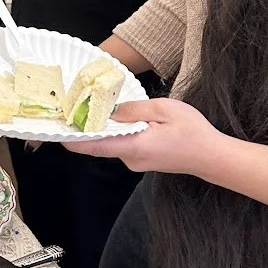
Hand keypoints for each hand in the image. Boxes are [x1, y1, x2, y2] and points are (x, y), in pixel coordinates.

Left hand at [63, 98, 224, 177]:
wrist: (212, 157)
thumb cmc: (193, 133)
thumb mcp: (165, 110)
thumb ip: (134, 109)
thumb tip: (112, 111)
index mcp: (134, 147)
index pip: (95, 146)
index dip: (73, 140)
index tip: (56, 131)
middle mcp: (131, 158)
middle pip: (101, 143)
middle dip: (88, 126)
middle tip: (75, 106)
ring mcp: (136, 161)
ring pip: (113, 142)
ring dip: (106, 127)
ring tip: (99, 107)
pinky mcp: (142, 158)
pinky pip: (124, 143)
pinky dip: (119, 131)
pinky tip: (121, 117)